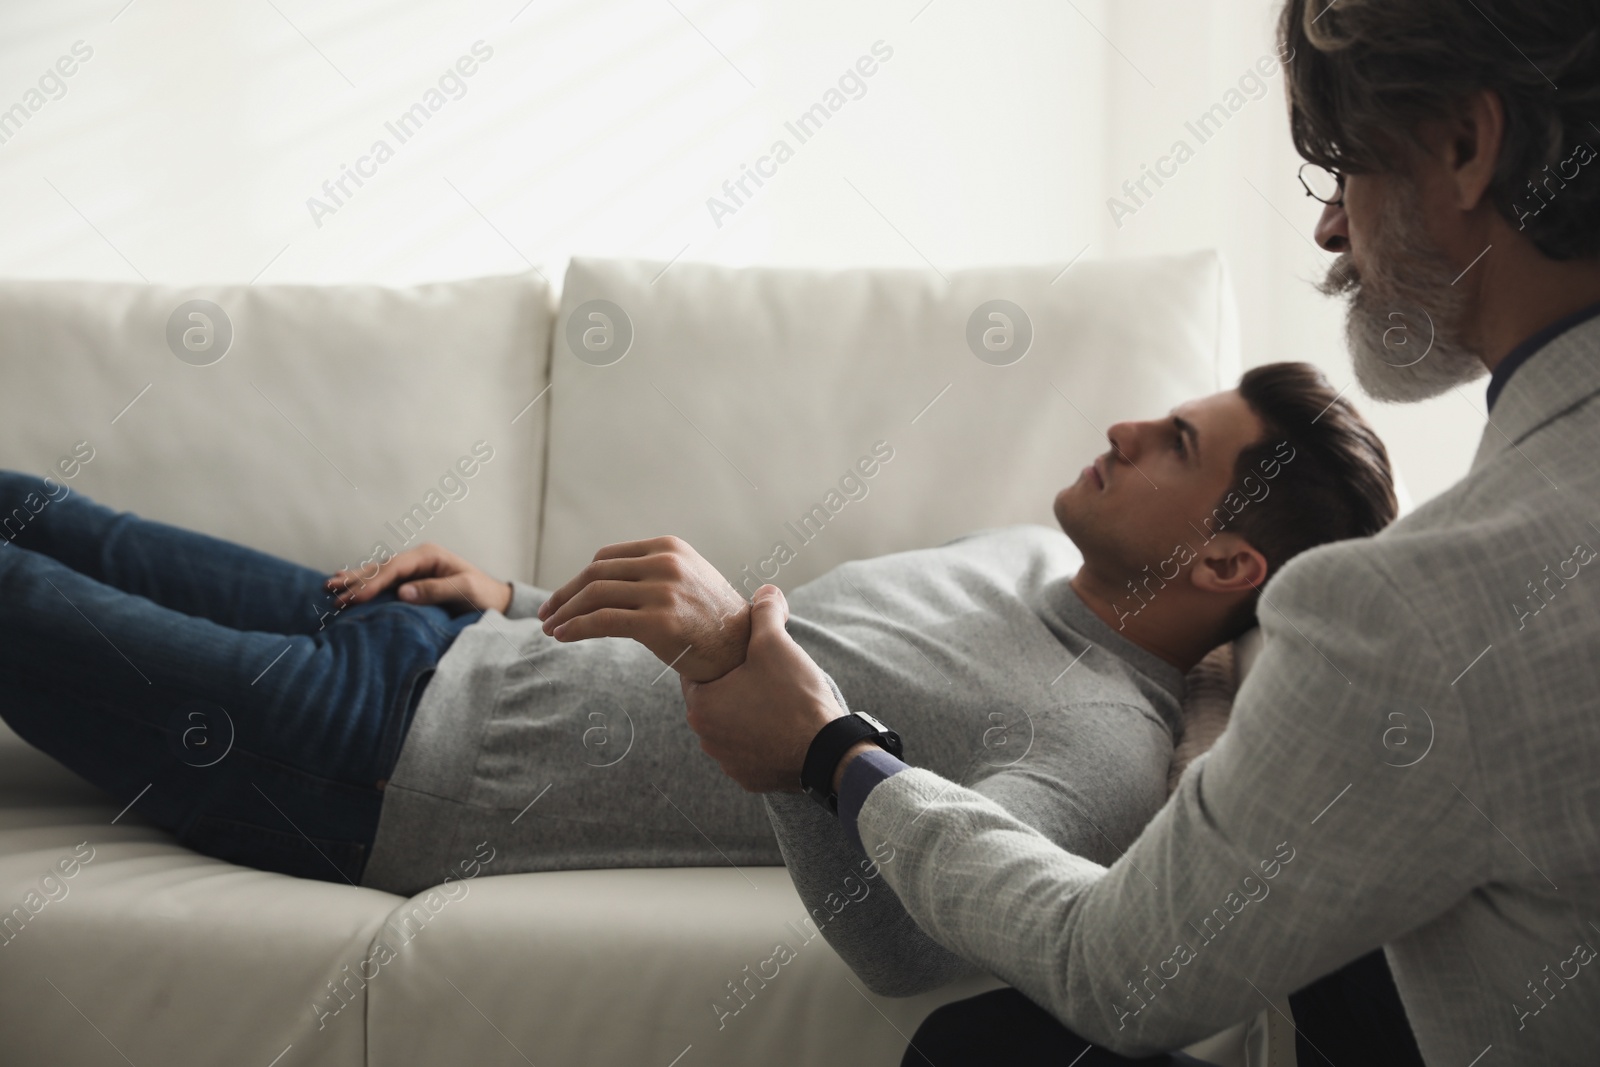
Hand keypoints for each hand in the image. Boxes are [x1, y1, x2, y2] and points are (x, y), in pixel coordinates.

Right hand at [326, 543, 512, 615]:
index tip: (356, 598)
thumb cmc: (482, 595)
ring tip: (329, 587)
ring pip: (377, 573)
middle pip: (381, 567)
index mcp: (429, 556)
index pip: (395, 568)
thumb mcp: (465, 590)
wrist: (494, 601)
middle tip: (331, 591)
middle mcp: (417, 559)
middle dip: (356, 580)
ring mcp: (412, 569)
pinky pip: (382, 581)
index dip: (374, 582)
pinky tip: (345, 582)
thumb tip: (403, 592)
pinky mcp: (410, 581)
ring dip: (354, 580)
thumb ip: (436, 590)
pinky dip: (363, 582)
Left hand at [538, 536, 750, 683]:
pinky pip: (602, 621)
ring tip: (550, 628)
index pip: (607, 557)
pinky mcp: (658, 622)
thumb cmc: (712, 620)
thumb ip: (652, 571)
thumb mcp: (687, 579)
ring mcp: (663, 592)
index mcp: (669, 547)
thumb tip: (602, 582)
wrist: (744, 649)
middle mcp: (665, 563)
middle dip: (565, 595)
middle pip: (596, 574)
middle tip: (546, 614)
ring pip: (594, 595)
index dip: (578, 578)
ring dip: (565, 612)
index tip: (562, 597)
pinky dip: (575, 628)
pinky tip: (562, 636)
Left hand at [681, 584, 844, 792]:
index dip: (719, 655)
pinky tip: (783, 726)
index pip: (697, 671)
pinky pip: (750, 751)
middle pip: (715, 699)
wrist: (826, 752)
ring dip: (748, 713)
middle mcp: (706, 738)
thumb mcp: (776, 644)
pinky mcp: (750, 779)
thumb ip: (765, 612)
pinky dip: (762, 739)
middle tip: (762, 670)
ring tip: (776, 698)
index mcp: (701, 706)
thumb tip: (765, 591)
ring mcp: (728, 763)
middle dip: (735, 684)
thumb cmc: (794, 697)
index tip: (739, 650)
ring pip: (732, 726)